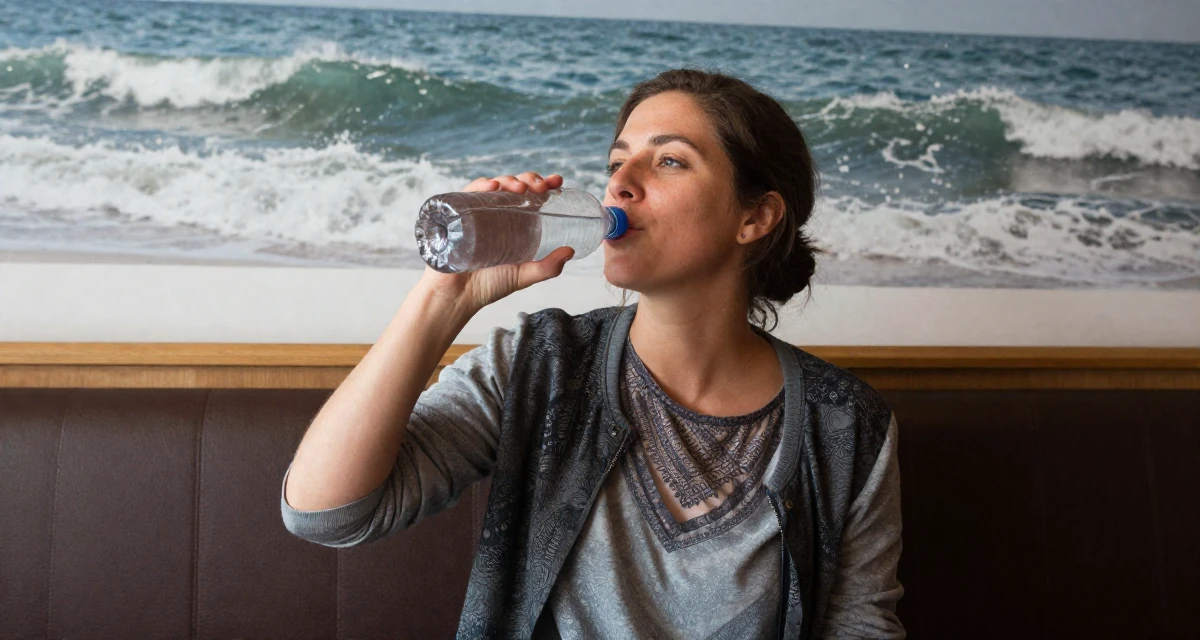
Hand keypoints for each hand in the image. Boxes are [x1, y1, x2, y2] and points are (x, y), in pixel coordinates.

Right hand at [416, 172, 574, 313]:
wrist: (457, 297)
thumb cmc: (489, 286)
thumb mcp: (523, 276)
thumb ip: (547, 268)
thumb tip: (570, 251)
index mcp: (515, 224)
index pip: (531, 197)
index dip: (544, 185)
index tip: (557, 181)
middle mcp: (497, 214)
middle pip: (515, 186)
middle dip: (529, 179)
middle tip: (540, 187)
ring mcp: (478, 213)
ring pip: (495, 185)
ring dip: (509, 180)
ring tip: (520, 187)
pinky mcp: (459, 214)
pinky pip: (469, 193)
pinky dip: (481, 185)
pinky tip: (492, 186)